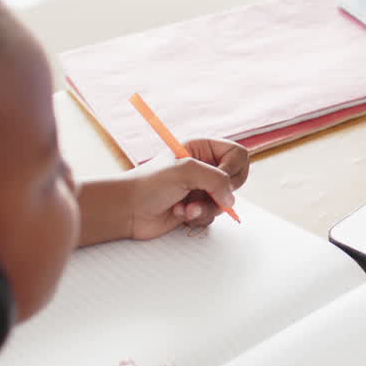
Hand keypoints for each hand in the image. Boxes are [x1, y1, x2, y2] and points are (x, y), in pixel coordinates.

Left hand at [127, 138, 249, 239]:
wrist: (128, 210)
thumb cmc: (150, 184)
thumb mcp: (186, 171)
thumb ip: (216, 179)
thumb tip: (231, 199)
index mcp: (202, 148)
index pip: (237, 155)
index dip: (232, 169)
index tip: (220, 179)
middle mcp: (204, 167)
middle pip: (236, 179)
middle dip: (220, 192)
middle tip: (203, 194)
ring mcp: (201, 188)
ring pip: (225, 201)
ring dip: (206, 207)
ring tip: (185, 207)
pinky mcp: (197, 207)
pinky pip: (214, 215)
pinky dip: (198, 217)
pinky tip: (180, 213)